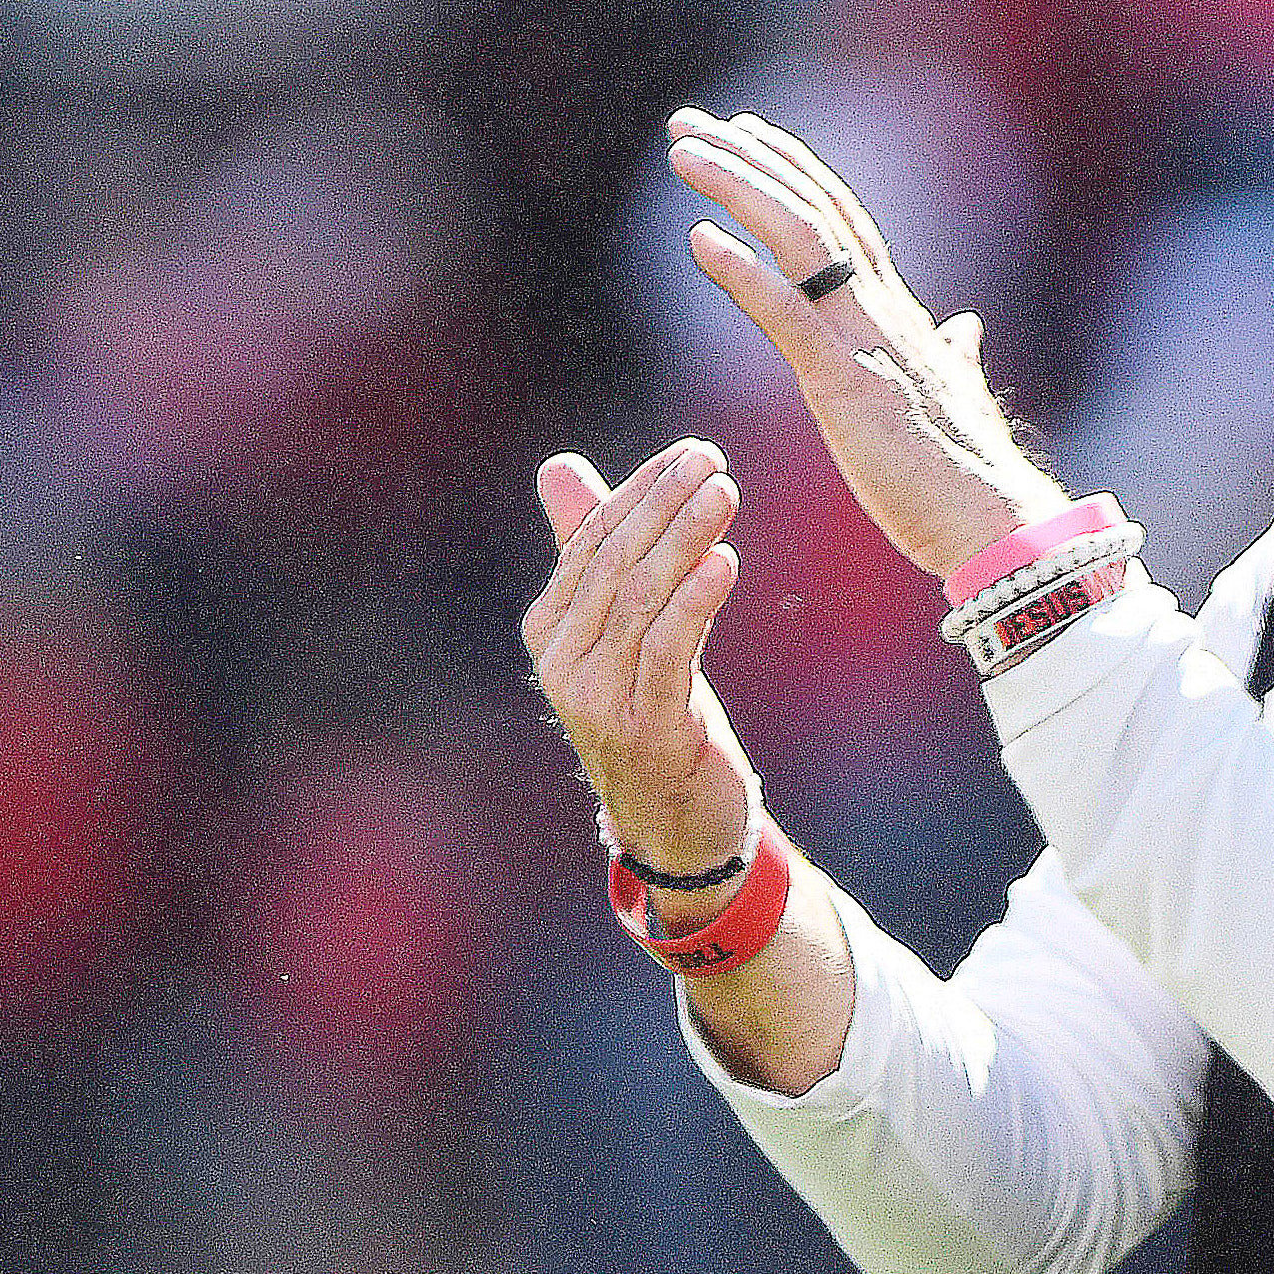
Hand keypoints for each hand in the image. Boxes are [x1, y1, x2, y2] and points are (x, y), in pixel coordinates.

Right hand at [522, 437, 758, 879]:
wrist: (675, 821)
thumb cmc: (652, 710)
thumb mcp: (622, 628)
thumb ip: (590, 550)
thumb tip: (556, 467)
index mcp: (550, 630)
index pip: (592, 542)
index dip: (640, 492)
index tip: (690, 452)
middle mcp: (562, 663)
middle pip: (615, 565)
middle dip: (664, 505)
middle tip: (711, 461)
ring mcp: (597, 701)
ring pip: (640, 602)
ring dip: (684, 541)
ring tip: (724, 494)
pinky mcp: (643, 730)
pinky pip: (666, 652)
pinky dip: (694, 602)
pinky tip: (723, 561)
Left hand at [663, 107, 1071, 582]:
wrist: (992, 523)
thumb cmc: (965, 474)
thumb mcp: (953, 396)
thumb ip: (954, 353)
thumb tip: (964, 329)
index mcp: (897, 313)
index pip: (839, 218)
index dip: (791, 170)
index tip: (744, 132)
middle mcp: (880, 309)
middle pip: (810, 207)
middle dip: (748, 159)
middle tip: (687, 124)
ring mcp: (863, 340)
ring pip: (798, 238)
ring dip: (738, 189)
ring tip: (684, 154)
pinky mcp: (844, 384)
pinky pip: (786, 314)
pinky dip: (741, 272)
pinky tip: (697, 237)